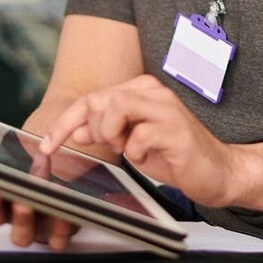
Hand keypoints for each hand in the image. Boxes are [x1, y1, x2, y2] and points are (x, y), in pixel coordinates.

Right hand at [0, 84, 78, 250]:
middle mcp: (6, 206)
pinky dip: (58, 231)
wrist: (67, 136)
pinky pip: (55, 236)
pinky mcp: (58, 223)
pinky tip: (62, 216)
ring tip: (30, 202)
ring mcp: (31, 217)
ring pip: (21, 232)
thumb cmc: (23, 142)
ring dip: (23, 220)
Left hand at [42, 75, 238, 207]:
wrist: (216, 171)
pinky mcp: (175, 129)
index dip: (65, 121)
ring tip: (129, 149)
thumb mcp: (132, 143)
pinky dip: (136, 153)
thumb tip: (74, 129)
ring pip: (116, 108)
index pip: (93, 97)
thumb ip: (105, 131)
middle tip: (113, 147)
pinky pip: (137, 137)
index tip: (46, 144)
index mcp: (143, 90)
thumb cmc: (175, 156)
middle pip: (100, 99)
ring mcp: (166, 108)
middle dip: (93, 130)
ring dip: (113, 136)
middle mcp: (155, 92)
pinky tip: (149, 157)